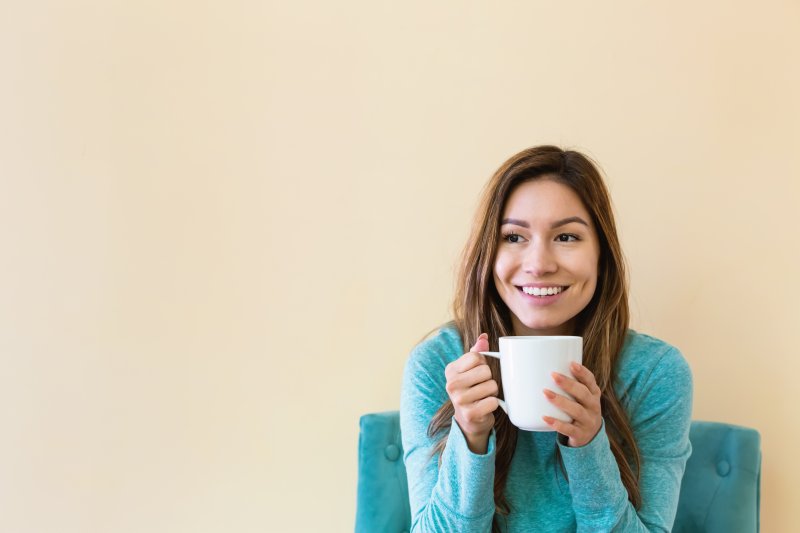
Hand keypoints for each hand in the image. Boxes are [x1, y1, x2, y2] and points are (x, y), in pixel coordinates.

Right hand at [445, 333, 498, 453]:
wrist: (469, 420)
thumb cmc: (472, 390)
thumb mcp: (471, 370)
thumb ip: (477, 352)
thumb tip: (483, 337)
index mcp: (451, 370)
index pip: (477, 356)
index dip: (484, 364)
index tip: (478, 373)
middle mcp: (451, 384)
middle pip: (486, 371)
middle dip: (490, 379)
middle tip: (483, 388)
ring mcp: (459, 400)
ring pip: (491, 386)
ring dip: (492, 392)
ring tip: (484, 397)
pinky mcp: (469, 414)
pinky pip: (493, 402)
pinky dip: (494, 404)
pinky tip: (485, 407)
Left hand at [542, 362, 602, 446]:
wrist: (589, 436)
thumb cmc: (579, 409)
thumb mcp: (580, 397)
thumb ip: (567, 385)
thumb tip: (538, 369)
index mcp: (593, 394)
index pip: (591, 381)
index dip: (582, 373)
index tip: (571, 364)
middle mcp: (594, 407)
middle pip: (584, 394)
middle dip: (569, 384)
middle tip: (553, 376)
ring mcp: (588, 421)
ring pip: (577, 411)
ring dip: (561, 401)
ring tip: (546, 393)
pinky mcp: (580, 435)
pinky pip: (569, 429)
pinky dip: (557, 424)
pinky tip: (545, 418)